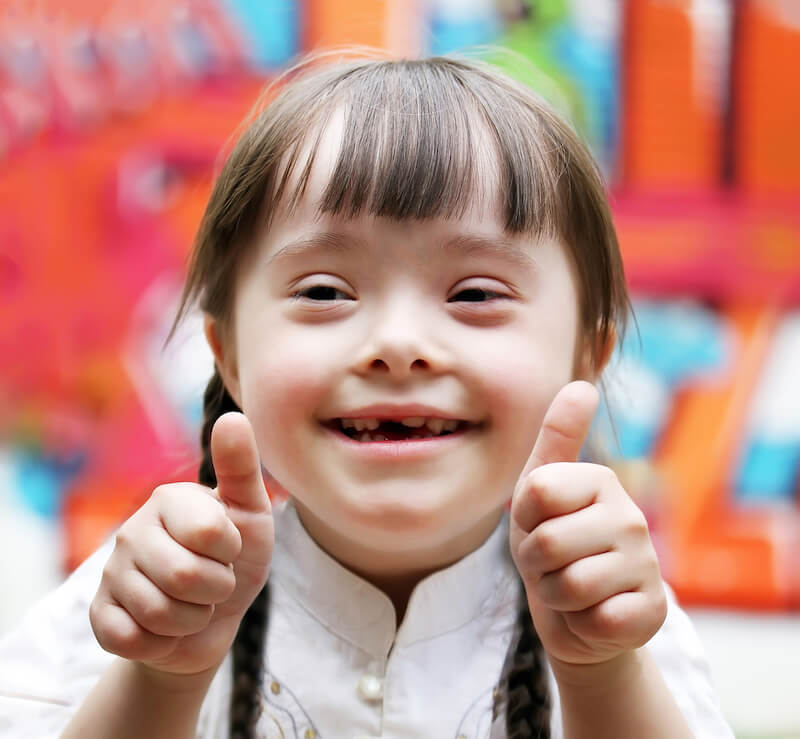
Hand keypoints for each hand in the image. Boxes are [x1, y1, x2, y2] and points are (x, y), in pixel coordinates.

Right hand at [90, 412, 273, 676]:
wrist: (216, 617)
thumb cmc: (236, 557)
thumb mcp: (250, 511)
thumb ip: (241, 466)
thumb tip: (232, 416)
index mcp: (169, 499)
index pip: (209, 535)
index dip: (229, 552)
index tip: (228, 548)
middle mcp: (133, 531)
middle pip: (185, 577)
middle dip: (216, 590)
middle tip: (214, 582)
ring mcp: (112, 574)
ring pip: (161, 614)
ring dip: (193, 619)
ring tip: (194, 603)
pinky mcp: (101, 616)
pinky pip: (131, 640)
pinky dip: (162, 643)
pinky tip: (165, 628)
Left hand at [509, 381, 666, 667]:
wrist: (576, 612)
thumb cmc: (552, 545)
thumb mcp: (538, 492)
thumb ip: (556, 439)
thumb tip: (582, 385)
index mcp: (600, 480)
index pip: (536, 492)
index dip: (524, 517)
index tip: (536, 522)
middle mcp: (630, 516)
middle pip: (547, 542)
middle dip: (534, 564)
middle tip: (552, 564)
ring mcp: (647, 564)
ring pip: (569, 585)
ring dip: (555, 595)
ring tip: (570, 588)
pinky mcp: (653, 610)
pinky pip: (596, 620)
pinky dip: (581, 623)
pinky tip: (594, 613)